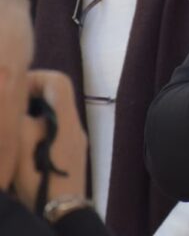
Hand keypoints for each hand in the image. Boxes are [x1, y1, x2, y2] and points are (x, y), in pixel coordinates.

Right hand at [13, 70, 87, 209]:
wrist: (62, 211)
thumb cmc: (41, 179)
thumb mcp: (20, 146)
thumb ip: (19, 119)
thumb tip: (15, 106)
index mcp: (65, 119)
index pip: (58, 81)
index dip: (37, 78)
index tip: (17, 89)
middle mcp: (75, 125)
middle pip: (58, 96)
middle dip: (32, 97)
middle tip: (11, 108)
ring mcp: (76, 139)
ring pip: (55, 114)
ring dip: (34, 116)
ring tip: (13, 130)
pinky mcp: (73, 153)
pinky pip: (56, 130)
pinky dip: (39, 130)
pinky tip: (23, 147)